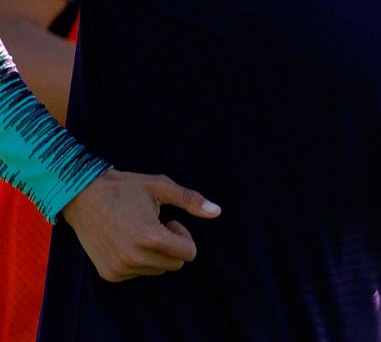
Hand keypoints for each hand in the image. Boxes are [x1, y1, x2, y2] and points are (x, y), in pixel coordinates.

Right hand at [59, 169, 219, 281]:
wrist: (81, 197)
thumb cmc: (124, 188)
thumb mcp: (160, 187)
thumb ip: (191, 200)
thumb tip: (217, 212)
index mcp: (150, 237)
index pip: (188, 254)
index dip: (183, 235)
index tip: (169, 221)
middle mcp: (134, 257)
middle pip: (175, 264)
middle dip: (172, 246)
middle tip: (154, 225)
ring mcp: (120, 268)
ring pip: (157, 269)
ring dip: (155, 253)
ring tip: (138, 232)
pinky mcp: (109, 274)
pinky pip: (138, 273)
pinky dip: (138, 260)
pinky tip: (125, 240)